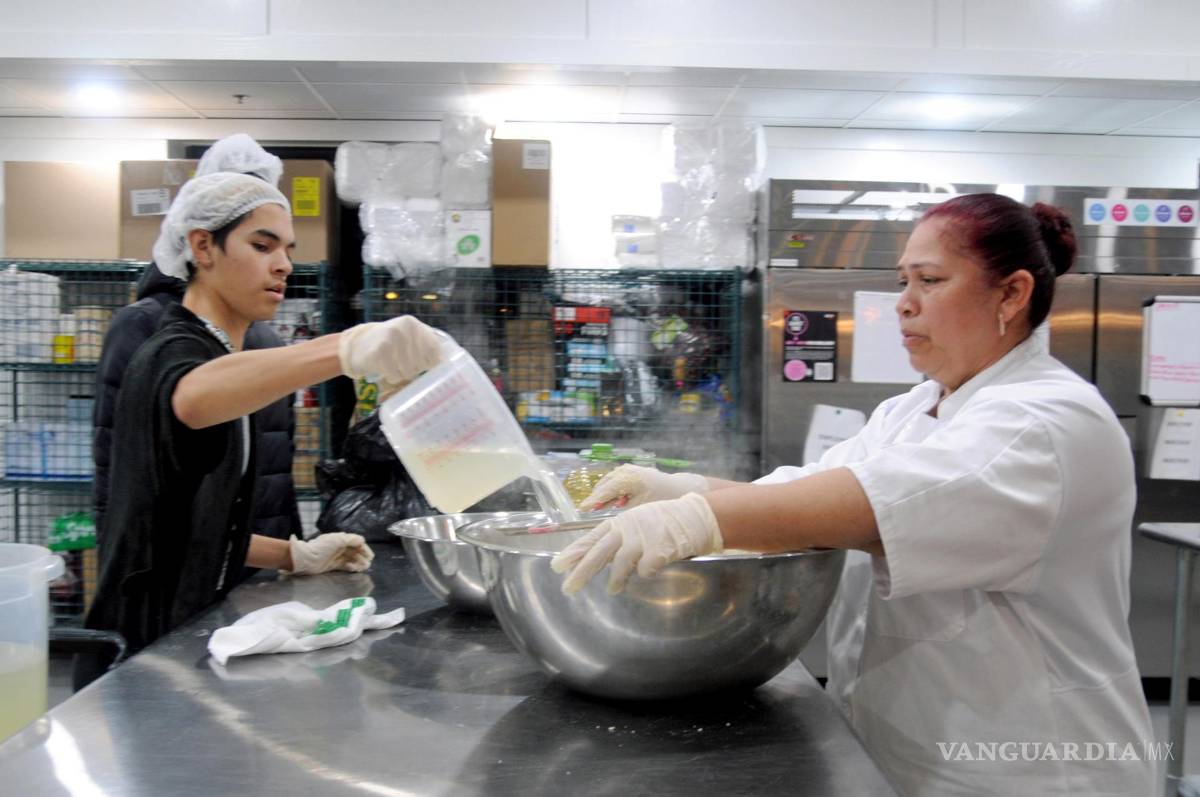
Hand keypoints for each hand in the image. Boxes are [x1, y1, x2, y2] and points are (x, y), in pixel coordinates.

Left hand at [286, 533, 374, 574]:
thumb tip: (363, 540)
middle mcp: (340, 547)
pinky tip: (352, 568)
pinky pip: (346, 566)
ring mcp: (337, 556)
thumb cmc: (321, 547)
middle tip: (367, 564)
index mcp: (341, 539)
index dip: (364, 549)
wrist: (306, 559)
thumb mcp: (337, 540)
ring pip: (352, 559)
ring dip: (358, 563)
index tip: (370, 556)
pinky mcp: (334, 565)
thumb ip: (352, 539)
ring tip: (361, 567)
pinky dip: (351, 567)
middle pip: (356, 552)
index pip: (357, 543)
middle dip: (363, 557)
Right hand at [338, 316, 445, 396]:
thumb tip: (446, 368)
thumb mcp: (408, 340)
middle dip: (413, 370)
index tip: (423, 368)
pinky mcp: (380, 351)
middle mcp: (406, 328)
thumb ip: (425, 348)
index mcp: (416, 326)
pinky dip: (390, 377)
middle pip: (422, 365)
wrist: (357, 344)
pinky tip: (383, 368)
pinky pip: (394, 376)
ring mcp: (393, 338)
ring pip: (409, 372)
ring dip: (401, 375)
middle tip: (401, 365)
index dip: (431, 365)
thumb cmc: (389, 346)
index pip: (435, 353)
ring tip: (392, 365)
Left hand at [550, 493, 722, 594]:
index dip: (574, 553)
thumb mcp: (636, 522)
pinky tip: (650, 571)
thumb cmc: (663, 521)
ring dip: (615, 580)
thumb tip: (597, 558)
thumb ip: (618, 537)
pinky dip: (645, 573)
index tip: (557, 566)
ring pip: (620, 564)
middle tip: (568, 589)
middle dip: (582, 571)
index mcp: (620, 522)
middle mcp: (627, 529)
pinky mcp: (658, 549)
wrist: (694, 515)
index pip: (591, 538)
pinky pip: (645, 569)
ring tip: (612, 590)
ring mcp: (643, 539)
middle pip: (599, 552)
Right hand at [580, 464, 707, 509]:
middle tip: (589, 510)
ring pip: (609, 481)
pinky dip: (611, 489)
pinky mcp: (632, 470)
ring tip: (599, 506)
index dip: (593, 501)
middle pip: (604, 485)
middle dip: (597, 497)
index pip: (605, 491)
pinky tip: (612, 500)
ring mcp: (629, 469)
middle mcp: (627, 471)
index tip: (582, 509)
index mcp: (629, 480)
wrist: (681, 488)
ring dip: (604, 493)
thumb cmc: (663, 501)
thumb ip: (622, 512)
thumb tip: (607, 518)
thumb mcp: (641, 509)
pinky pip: (616, 479)